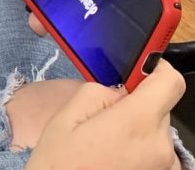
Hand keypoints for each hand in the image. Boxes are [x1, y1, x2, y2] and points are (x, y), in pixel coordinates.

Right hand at [26, 60, 185, 169]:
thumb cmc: (59, 165)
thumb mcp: (66, 117)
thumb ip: (99, 92)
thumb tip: (120, 92)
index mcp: (135, 124)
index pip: (170, 82)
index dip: (156, 68)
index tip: (140, 70)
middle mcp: (160, 147)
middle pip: (160, 107)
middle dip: (135, 105)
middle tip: (102, 120)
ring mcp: (164, 167)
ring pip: (156, 130)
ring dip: (136, 130)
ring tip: (104, 146)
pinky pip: (155, 151)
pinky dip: (138, 149)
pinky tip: (113, 159)